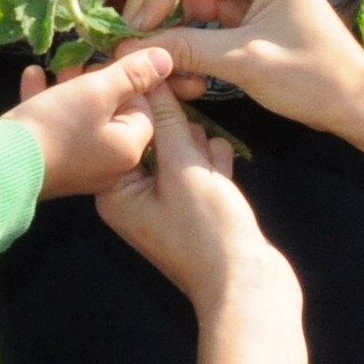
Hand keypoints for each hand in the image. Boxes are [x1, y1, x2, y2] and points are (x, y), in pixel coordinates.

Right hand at [5, 42, 175, 196]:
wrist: (2, 163)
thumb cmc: (57, 124)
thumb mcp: (97, 90)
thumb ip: (132, 73)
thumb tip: (166, 59)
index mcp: (130, 147)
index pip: (144, 106)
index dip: (126, 80)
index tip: (104, 63)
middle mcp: (112, 164)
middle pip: (112, 112)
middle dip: (93, 82)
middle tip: (77, 62)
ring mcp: (82, 167)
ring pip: (83, 118)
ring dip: (70, 88)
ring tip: (56, 67)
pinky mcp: (55, 165)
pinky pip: (59, 129)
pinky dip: (48, 104)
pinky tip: (33, 77)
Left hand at [96, 82, 293, 308]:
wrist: (246, 286)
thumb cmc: (206, 230)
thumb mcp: (183, 166)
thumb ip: (167, 120)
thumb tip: (152, 79)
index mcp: (117, 192)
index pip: (119, 132)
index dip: (140, 103)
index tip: (160, 76)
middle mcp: (135, 199)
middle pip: (151, 141)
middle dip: (177, 127)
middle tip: (191, 116)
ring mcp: (166, 207)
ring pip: (180, 153)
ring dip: (199, 146)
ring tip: (210, 154)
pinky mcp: (195, 211)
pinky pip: (199, 172)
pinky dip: (213, 165)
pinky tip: (225, 168)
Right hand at [116, 0, 363, 136]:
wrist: (351, 101)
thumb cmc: (314, 78)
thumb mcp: (246, 63)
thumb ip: (187, 49)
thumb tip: (130, 48)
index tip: (139, 26)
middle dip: (154, 1)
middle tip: (132, 40)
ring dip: (165, 24)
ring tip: (158, 62)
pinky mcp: (238, 10)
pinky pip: (195, 14)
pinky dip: (181, 39)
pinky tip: (179, 72)